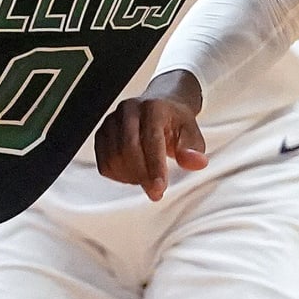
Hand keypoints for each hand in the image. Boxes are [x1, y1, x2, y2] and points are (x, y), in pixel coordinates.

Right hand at [94, 70, 208, 199]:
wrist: (161, 106)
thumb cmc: (176, 122)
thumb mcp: (192, 133)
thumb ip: (193, 149)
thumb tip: (196, 162)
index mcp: (153, 107)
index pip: (151, 140)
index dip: (154, 167)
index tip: (159, 188)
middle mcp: (129, 110)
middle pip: (128, 149)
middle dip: (141, 176)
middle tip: (155, 192)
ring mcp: (112, 121)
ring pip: (114, 157)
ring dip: (130, 176)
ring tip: (147, 180)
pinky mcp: (102, 133)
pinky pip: (104, 162)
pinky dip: (117, 175)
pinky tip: (133, 176)